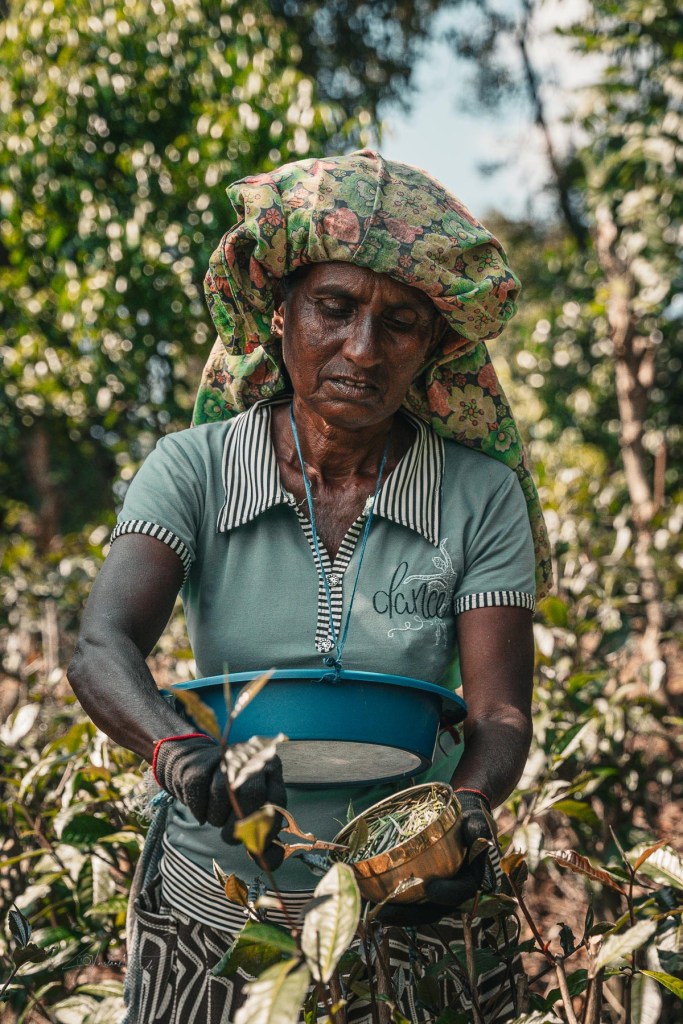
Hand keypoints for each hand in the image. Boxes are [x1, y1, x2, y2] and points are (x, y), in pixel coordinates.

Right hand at [153, 735, 286, 867]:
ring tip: (216, 816)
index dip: (269, 828)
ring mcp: (224, 760)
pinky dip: (199, 810)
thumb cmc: (229, 795)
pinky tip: (202, 808)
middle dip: (240, 825)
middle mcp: (251, 760)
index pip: (278, 800)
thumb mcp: (250, 810)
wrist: (194, 766)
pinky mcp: (199, 764)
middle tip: (231, 836)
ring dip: (217, 817)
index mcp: (271, 771)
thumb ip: (262, 836)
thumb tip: (270, 863)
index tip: (259, 847)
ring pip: (223, 794)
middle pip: (252, 794)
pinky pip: (199, 793)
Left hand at [378, 791, 492, 926]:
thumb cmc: (467, 820)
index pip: (461, 892)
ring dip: (395, 912)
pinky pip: (407, 898)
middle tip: (385, 912)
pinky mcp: (421, 888)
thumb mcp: (475, 821)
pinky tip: (368, 896)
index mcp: (470, 879)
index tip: (431, 889)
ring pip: (417, 909)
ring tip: (372, 909)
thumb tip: (478, 834)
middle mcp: (452, 892)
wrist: (460, 820)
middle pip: (433, 910)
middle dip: (410, 915)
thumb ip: (477, 829)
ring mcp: (436, 893)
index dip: (447, 894)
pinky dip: (389, 899)